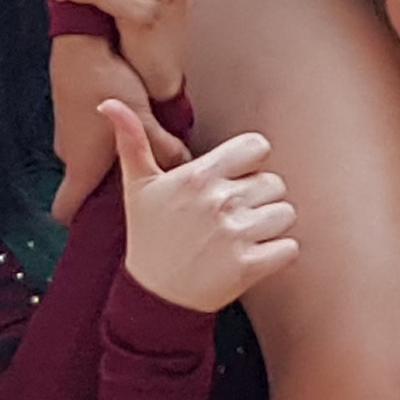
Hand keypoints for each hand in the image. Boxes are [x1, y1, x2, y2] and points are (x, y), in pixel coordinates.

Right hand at [50, 36, 182, 224]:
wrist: (81, 40)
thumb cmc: (104, 79)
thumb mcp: (144, 118)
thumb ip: (166, 146)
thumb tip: (189, 166)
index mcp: (81, 167)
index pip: (65, 210)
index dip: (78, 224)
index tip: (97, 231)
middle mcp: (70, 154)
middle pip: (82, 189)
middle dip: (106, 195)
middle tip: (135, 195)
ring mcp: (69, 134)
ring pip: (88, 163)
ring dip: (109, 165)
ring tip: (139, 157)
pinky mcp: (74, 114)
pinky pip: (89, 140)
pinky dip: (107, 141)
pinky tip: (133, 126)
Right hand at [109, 99, 298, 312]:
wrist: (153, 296)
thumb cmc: (148, 236)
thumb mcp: (137, 187)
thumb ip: (132, 141)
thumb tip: (109, 102)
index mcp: (199, 177)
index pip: (257, 146)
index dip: (251, 162)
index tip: (235, 178)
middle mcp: (220, 202)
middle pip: (275, 182)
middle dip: (260, 197)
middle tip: (234, 215)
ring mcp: (235, 235)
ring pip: (286, 213)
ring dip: (271, 225)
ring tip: (244, 235)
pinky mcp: (249, 267)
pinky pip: (290, 247)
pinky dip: (279, 253)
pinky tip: (255, 255)